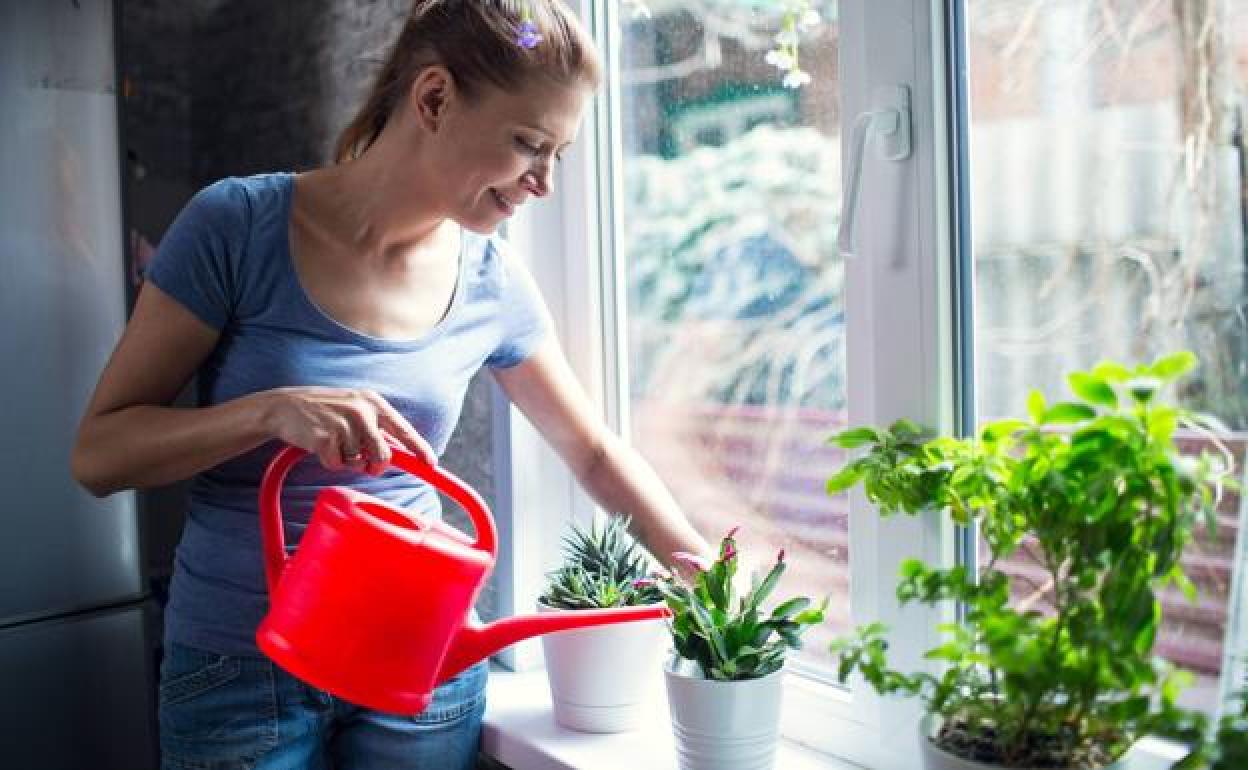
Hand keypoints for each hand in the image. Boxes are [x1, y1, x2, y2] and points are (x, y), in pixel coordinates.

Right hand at [263, 386, 434, 473]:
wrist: (284, 406)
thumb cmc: (324, 409)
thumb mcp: (354, 408)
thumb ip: (375, 427)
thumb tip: (395, 453)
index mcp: (373, 402)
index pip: (403, 429)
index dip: (419, 448)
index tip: (430, 463)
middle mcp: (362, 411)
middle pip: (383, 455)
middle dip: (375, 466)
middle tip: (363, 463)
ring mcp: (344, 424)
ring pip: (358, 463)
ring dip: (347, 461)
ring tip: (334, 443)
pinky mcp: (326, 438)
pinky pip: (337, 465)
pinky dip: (330, 462)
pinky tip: (320, 446)